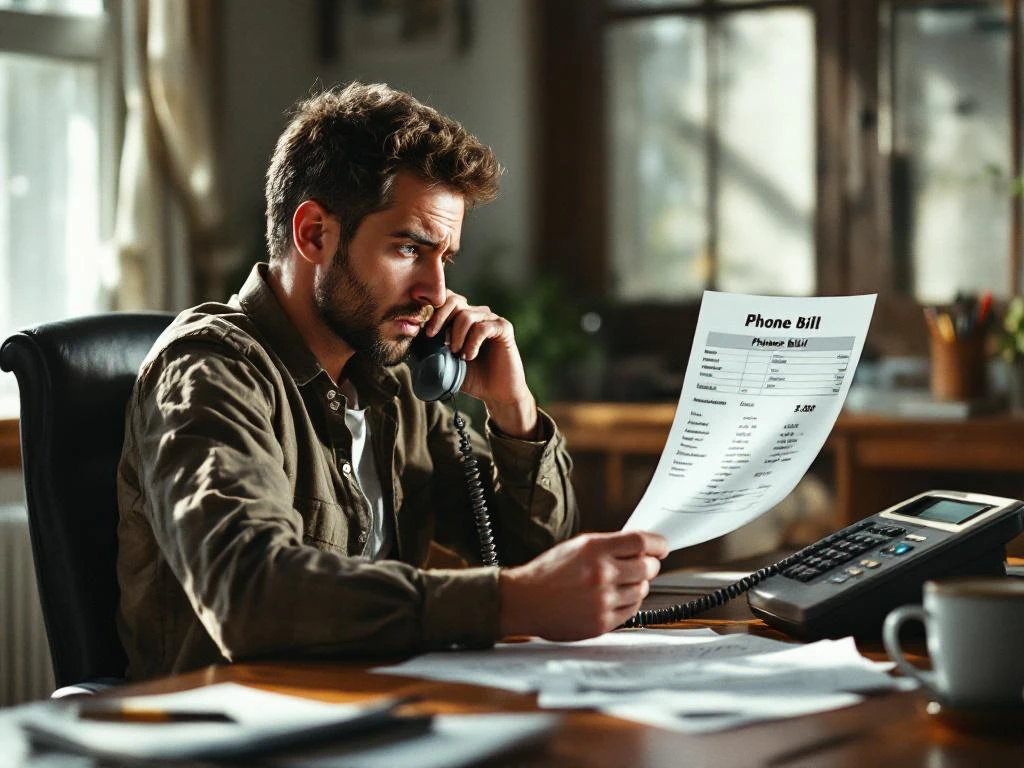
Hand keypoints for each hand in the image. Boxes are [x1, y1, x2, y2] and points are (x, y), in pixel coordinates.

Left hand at [424, 289, 535, 436]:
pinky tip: (470, 356)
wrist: (496, 393)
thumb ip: (428, 348)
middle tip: (432, 336)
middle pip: (453, 300)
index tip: (423, 331)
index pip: (444, 299)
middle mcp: (476, 314)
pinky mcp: (503, 328)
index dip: (430, 310)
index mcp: (460, 318)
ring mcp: (490, 319)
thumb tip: (407, 336)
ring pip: (466, 314)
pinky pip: (482, 327)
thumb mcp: (443, 362)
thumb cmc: (470, 377)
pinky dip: (472, 342)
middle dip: (439, 317)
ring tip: (456, 354)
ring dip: (456, 335)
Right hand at [498, 531, 668, 640]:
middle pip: (647, 567)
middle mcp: (601, 574)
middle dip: (650, 565)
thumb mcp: (576, 547)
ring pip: (642, 590)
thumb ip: (607, 546)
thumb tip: (640, 547)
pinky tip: (615, 597)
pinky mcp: (602, 622)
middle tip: (643, 565)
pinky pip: (632, 610)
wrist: (525, 601)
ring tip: (621, 583)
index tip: (662, 546)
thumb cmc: (548, 573)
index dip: (658, 543)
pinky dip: (630, 602)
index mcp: (593, 549)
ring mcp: (602, 600)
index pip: (641, 542)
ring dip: (638, 585)